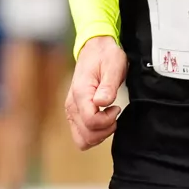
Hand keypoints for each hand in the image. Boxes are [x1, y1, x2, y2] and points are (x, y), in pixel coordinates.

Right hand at [66, 35, 127, 149]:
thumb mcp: (113, 66)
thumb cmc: (105, 56)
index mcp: (80, 93)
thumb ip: (108, 86)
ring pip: (82, 139)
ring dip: (99, 134)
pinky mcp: (74, 112)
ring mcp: (71, 110)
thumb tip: (103, 103)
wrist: (95, 49)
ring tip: (109, 117)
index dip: (107, 121)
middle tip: (114, 114)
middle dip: (104, 131)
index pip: (91, 122)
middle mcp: (72, 105)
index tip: (116, 107)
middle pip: (85, 136)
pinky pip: (81, 134)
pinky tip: (103, 119)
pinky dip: (94, 132)